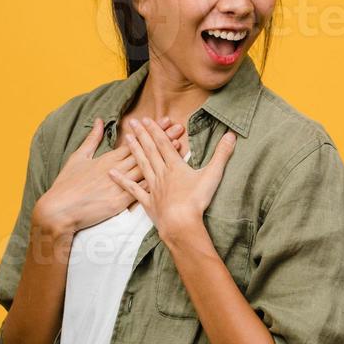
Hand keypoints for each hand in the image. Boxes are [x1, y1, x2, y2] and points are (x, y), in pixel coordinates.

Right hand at [35, 116, 189, 235]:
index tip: (165, 121)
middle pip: (145, 151)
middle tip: (180, 127)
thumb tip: (101, 121)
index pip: (135, 141)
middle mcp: (116, 169)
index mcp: (108, 159)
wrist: (58, 210)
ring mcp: (119, 185)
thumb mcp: (78, 157)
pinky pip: (141, 189)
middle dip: (163, 139)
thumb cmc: (66, 184)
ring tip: (180, 145)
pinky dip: (155, 180)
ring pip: (146, 167)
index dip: (151, 131)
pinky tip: (169, 175)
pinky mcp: (119, 201)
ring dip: (163, 156)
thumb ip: (92, 139)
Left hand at [111, 117, 236, 241]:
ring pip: (141, 165)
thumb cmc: (197, 200)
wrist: (181, 224)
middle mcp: (161, 173)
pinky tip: (111, 172)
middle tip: (132, 122)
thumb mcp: (213, 175)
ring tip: (126, 138)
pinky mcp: (148, 202)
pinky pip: (132, 189)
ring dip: (133, 151)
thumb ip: (222, 154)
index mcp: (175, 166)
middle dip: (142, 135)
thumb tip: (232, 135)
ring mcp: (152, 187)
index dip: (155, 131)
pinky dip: (122, 180)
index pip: (163, 144)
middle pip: (150, 151)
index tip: (146, 119)